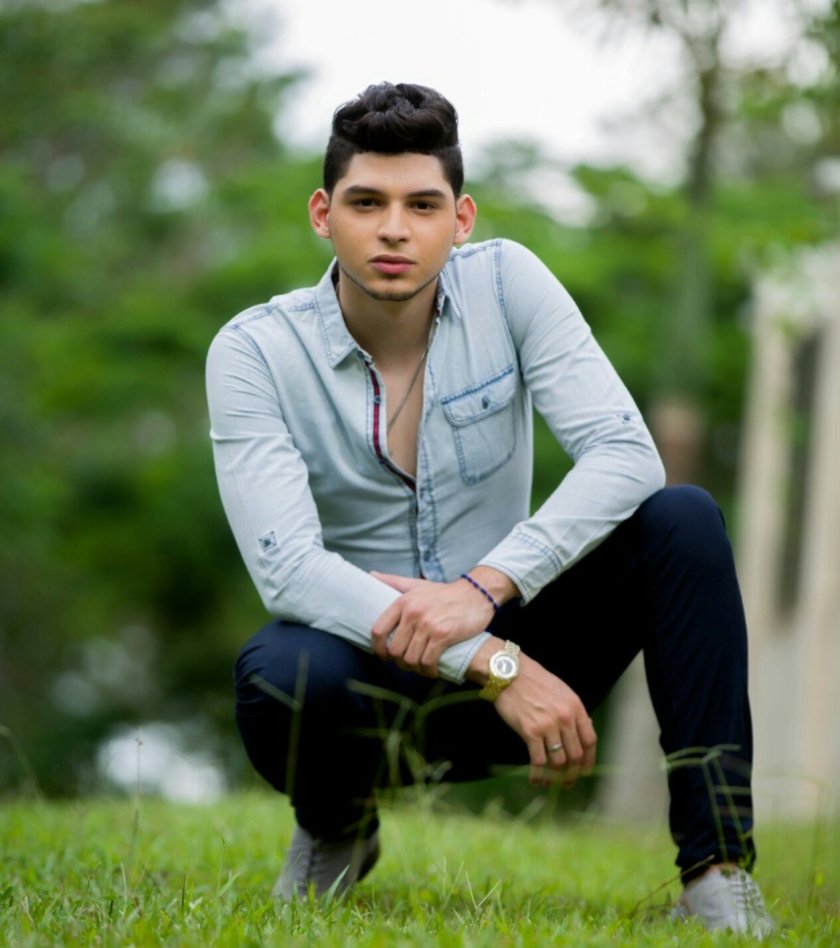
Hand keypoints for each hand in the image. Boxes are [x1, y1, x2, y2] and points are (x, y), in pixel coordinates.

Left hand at [370, 572, 494, 676]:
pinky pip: (428, 661)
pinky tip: (433, 669)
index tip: (384, 656)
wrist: (476, 593)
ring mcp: (428, 624)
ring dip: (415, 668)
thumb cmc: (444, 593)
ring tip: (421, 667)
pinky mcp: (443, 634)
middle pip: (395, 650)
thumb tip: (371, 575)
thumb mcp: (417, 585)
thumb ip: (393, 581)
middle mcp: (413, 613)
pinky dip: (429, 670)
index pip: (378, 630)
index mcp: (403, 602)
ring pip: (410, 658)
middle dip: (400, 662)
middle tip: (408, 664)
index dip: (377, 648)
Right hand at [491, 650, 596, 788]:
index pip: (590, 740)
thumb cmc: (534, 680)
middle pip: (576, 755)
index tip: (584, 770)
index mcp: (575, 707)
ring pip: (559, 762)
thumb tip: (585, 729)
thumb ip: (573, 711)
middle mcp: (565, 718)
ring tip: (550, 782)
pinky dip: (538, 775)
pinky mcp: (530, 732)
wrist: (509, 673)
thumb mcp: (561, 690)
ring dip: (556, 777)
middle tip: (567, 782)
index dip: (589, 760)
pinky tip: (535, 780)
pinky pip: (538, 761)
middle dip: (572, 773)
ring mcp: (548, 726)